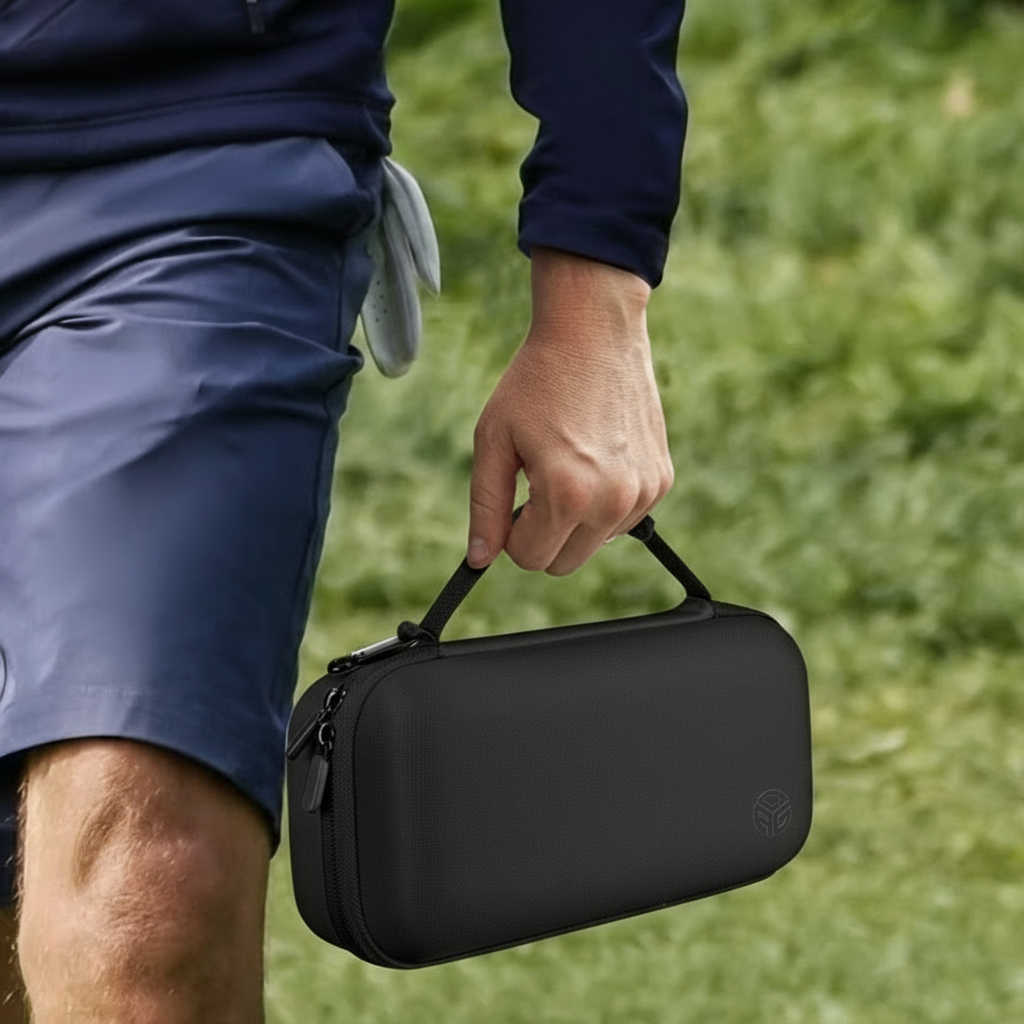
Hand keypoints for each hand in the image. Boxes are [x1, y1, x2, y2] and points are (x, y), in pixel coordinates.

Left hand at [467, 246, 673, 575]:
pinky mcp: (661, 480)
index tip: (514, 502)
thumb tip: (479, 560)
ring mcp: (643, 492)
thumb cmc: (537, 382)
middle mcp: (612, 500)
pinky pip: (623, 520)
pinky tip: (597, 457)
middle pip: (564, 563)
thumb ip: (485, 507)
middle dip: (543, 535)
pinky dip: (606, 502)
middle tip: (538, 484)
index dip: (513, 535)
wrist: (594, 332)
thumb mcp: (494, 441)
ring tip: (570, 461)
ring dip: (576, 519)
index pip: (531, 558)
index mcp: (566, 493)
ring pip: (595, 544)